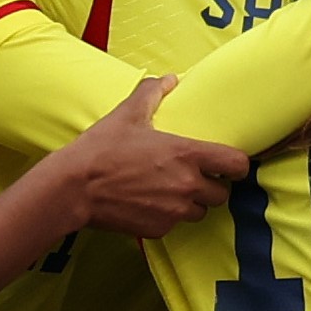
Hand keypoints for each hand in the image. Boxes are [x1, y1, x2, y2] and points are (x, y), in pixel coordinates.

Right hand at [47, 76, 245, 237]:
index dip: (237, 165)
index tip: (229, 164)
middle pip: (221, 194)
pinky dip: (167, 216)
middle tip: (193, 176)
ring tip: (170, 190)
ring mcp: (174, 211)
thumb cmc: (101, 150)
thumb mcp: (127, 115)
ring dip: (192, 203)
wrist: (73, 188)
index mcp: (186, 155)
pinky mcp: (158, 230)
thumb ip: (152, 94)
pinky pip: (175, 225)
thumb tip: (168, 79)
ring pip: (199, 212)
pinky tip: (149, 203)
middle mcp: (187, 186)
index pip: (237, 165)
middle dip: (212, 186)